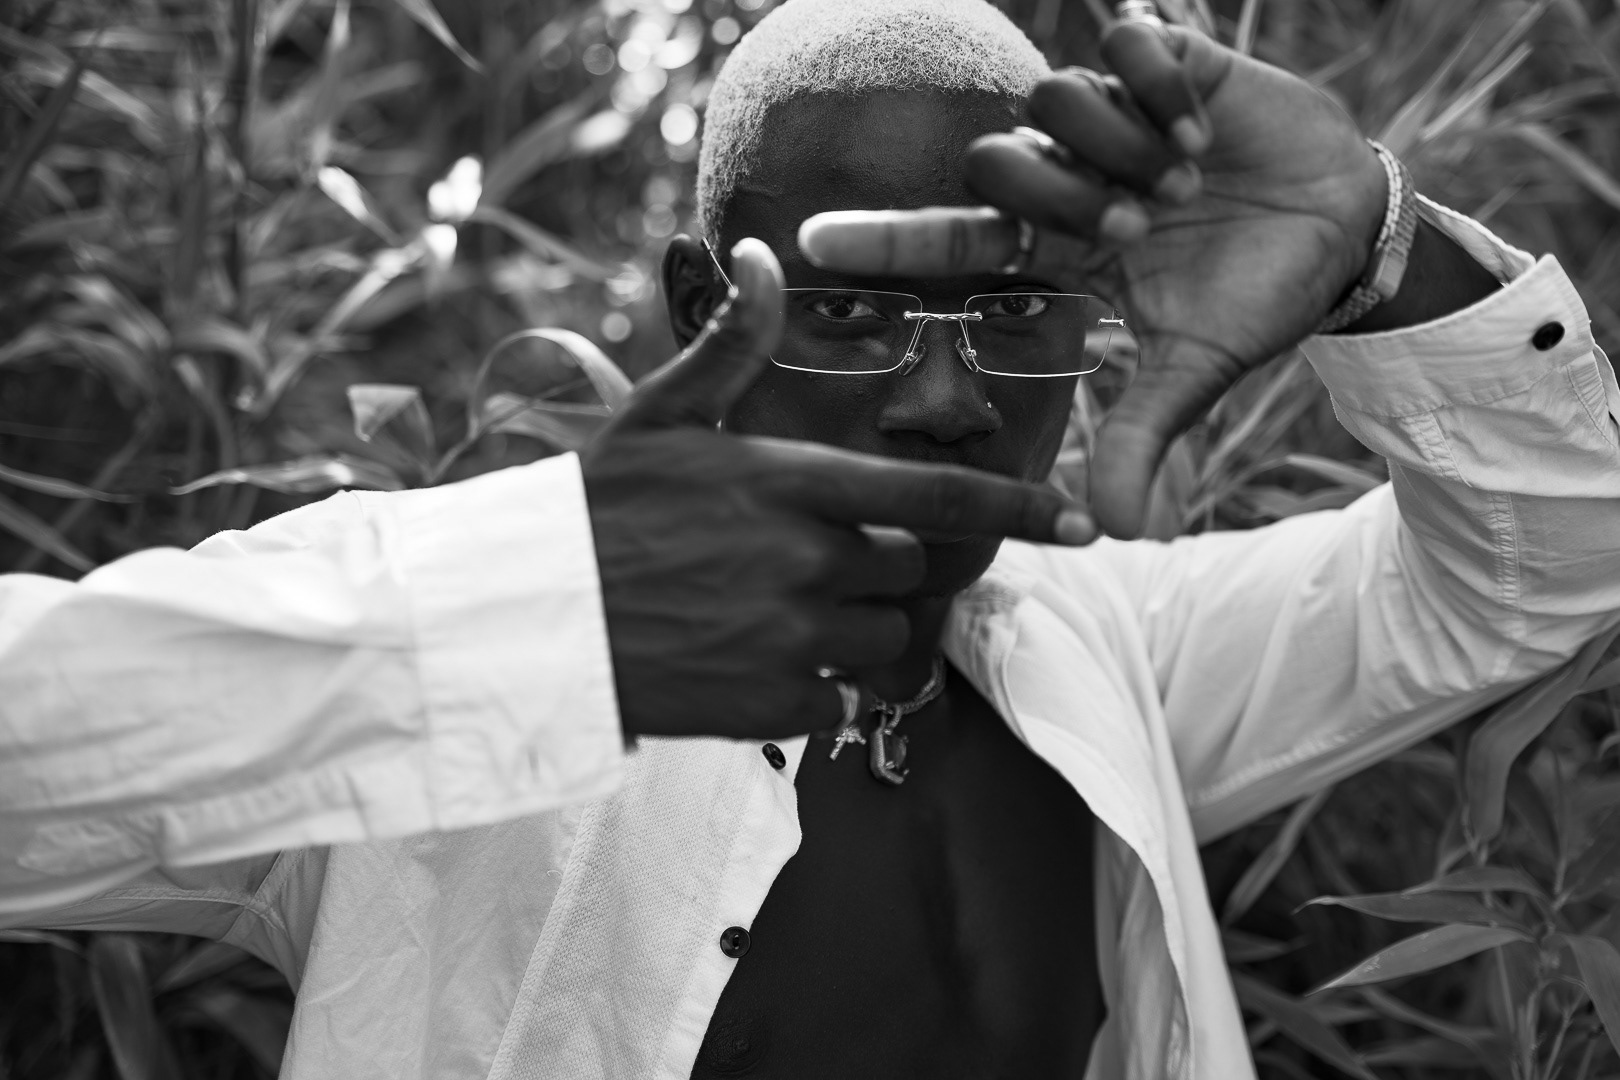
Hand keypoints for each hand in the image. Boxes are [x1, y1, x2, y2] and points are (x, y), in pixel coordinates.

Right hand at [582, 238, 1095, 740]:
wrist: (528, 618)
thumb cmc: (593, 507)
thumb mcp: (660, 413)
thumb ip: (732, 341)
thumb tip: (758, 250)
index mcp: (793, 483)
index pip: (937, 499)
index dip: (1020, 510)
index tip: (1083, 525)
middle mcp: (808, 560)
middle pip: (903, 570)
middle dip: (868, 564)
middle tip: (787, 560)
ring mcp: (792, 639)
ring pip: (875, 638)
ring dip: (840, 628)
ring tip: (756, 612)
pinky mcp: (769, 706)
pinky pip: (832, 700)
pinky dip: (806, 689)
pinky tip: (741, 661)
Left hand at [798, 20, 1388, 538]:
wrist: (1346, 230)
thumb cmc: (1256, 298)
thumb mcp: (1193, 372)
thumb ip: (1141, 438)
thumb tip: (1112, 531)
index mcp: (1063, 246)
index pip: (953, 240)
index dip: (883, 242)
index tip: (807, 245)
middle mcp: (1071, 176)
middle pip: (994, 160)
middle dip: (1062, 196)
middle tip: (1144, 224)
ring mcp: (1114, 116)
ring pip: (1053, 97)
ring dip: (1118, 146)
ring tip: (1186, 175)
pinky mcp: (1168, 60)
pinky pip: (1126, 40)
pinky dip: (1160, 85)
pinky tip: (1202, 123)